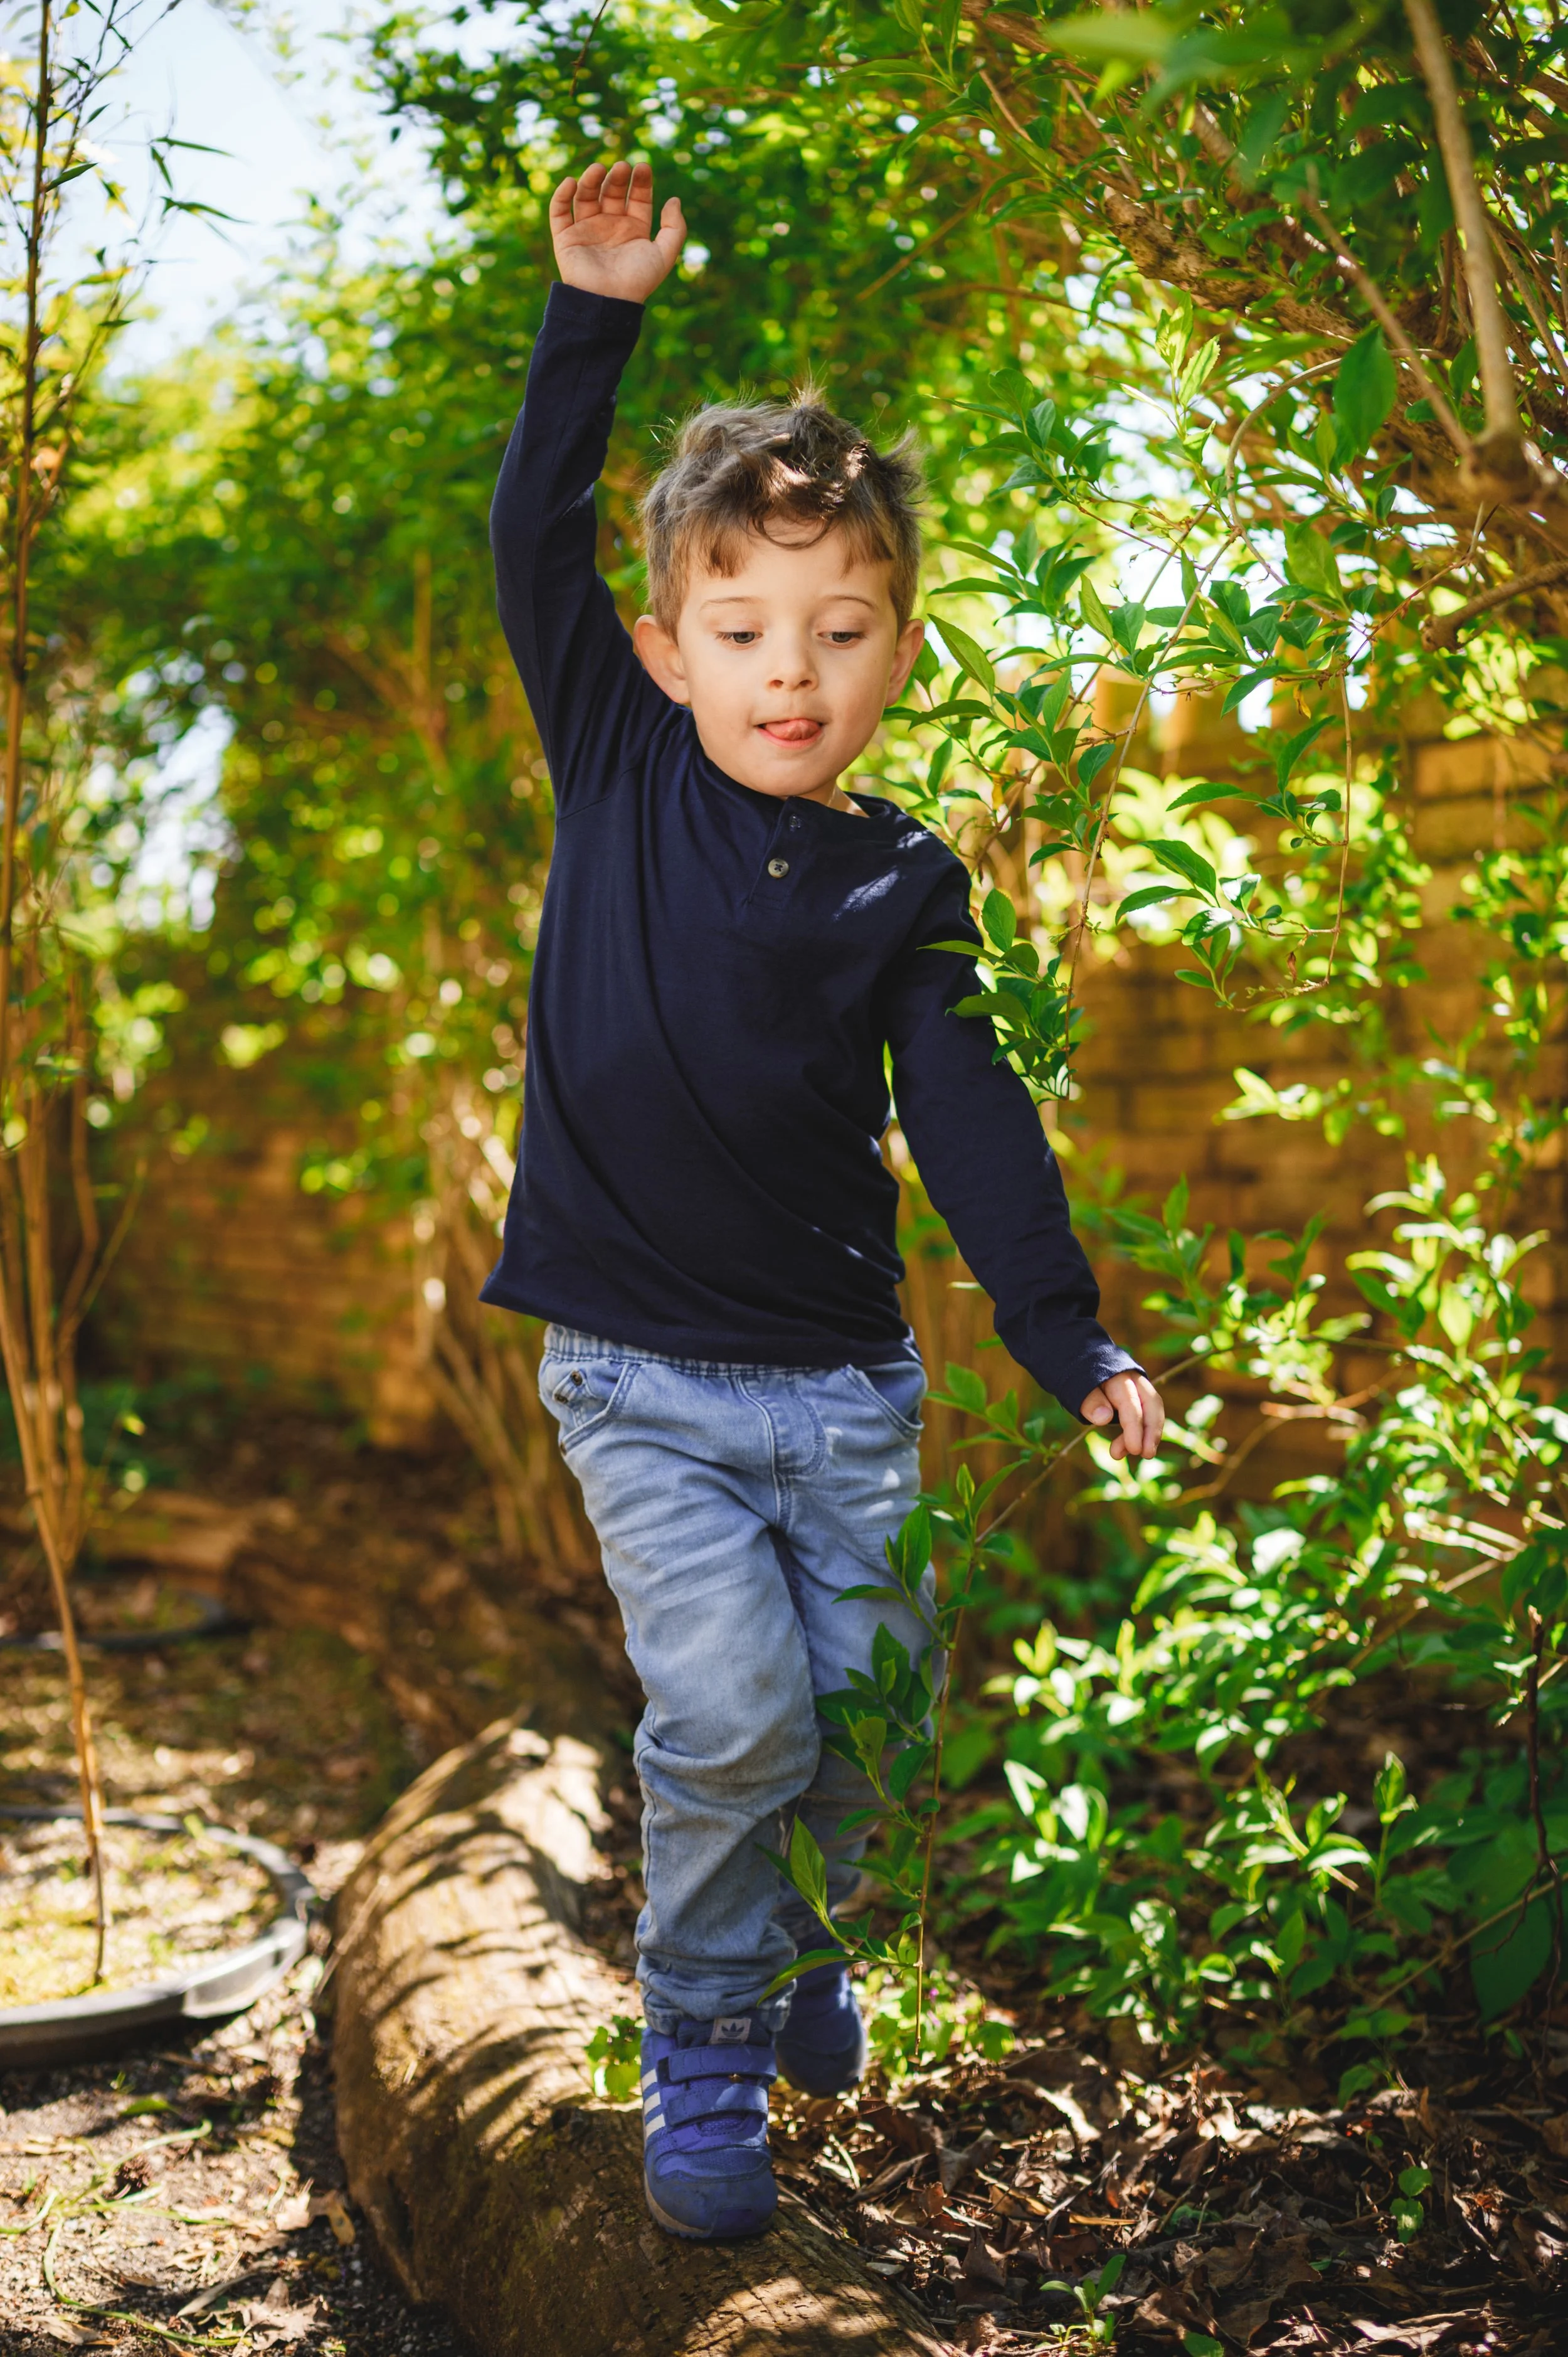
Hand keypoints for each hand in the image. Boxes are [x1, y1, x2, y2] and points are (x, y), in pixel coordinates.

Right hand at [549, 159, 685, 305]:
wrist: (607, 302)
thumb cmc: (637, 281)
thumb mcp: (665, 255)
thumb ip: (675, 228)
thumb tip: (674, 200)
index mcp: (633, 230)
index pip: (638, 198)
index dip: (641, 181)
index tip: (643, 167)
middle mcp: (610, 227)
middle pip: (612, 192)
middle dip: (617, 178)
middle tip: (621, 167)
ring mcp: (587, 230)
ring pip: (586, 196)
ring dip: (590, 180)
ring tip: (598, 169)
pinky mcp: (565, 238)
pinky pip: (559, 212)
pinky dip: (562, 195)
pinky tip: (571, 182)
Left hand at [1080, 1370, 1164, 1461]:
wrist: (1085, 1364)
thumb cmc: (1082, 1378)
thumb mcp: (1078, 1387)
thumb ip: (1090, 1401)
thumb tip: (1104, 1418)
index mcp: (1118, 1376)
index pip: (1131, 1403)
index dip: (1134, 1427)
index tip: (1134, 1449)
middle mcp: (1134, 1381)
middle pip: (1152, 1405)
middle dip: (1151, 1431)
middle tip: (1146, 1454)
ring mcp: (1139, 1389)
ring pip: (1152, 1412)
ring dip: (1147, 1436)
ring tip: (1133, 1454)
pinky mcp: (1139, 1399)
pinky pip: (1146, 1416)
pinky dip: (1142, 1433)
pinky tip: (1131, 1447)